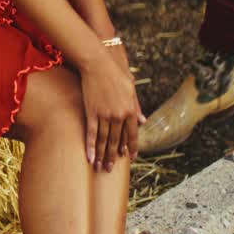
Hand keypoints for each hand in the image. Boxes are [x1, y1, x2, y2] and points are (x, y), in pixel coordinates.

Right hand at [80, 41, 144, 172]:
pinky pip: (91, 133)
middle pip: (116, 141)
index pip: (131, 134)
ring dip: (102, 156)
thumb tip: (143, 122)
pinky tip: (89, 157)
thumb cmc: (115, 73)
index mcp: (130, 110)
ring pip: (103, 140)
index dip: (130, 147)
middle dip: (113, 157)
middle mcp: (119, 115)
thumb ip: (136, 107)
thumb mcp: (131, 89)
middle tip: (110, 169)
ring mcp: (104, 115)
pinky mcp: (91, 112)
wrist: (98, 64)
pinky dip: (90, 147)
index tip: (129, 158)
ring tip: (100, 168)